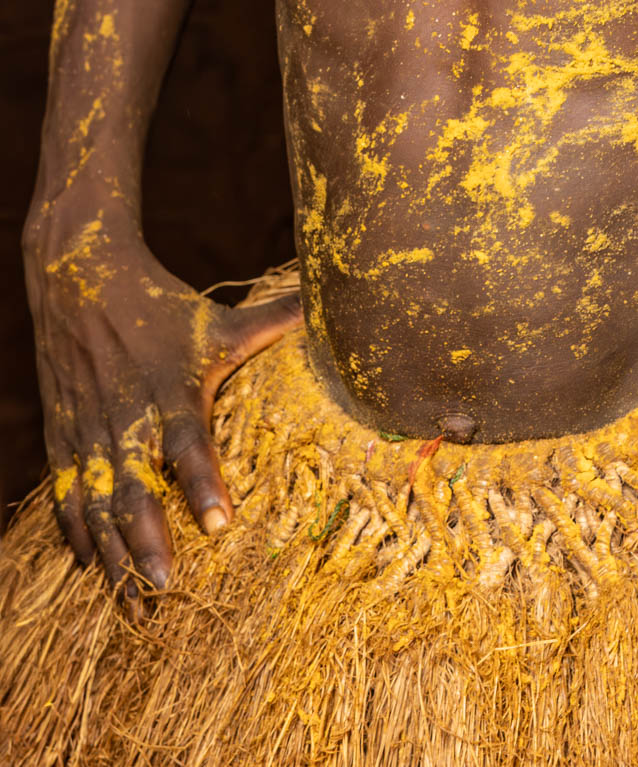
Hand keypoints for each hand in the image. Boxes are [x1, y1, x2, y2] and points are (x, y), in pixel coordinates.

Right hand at [24, 219, 300, 603]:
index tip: (221, 524)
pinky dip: (74, 533)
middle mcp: (128, 416)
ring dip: (113, 556)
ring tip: (132, 604)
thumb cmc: (163, 307)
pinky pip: (65, 494)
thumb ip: (274, 323)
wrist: (80, 279)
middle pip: (135, 489)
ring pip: (97, 505)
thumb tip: (328, 305)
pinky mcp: (62, 437)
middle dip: (148, 541)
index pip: (189, 443)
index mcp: (173, 390)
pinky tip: (89, 567)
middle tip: (166, 587)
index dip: (202, 483)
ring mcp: (89, 430)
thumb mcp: (219, 320)